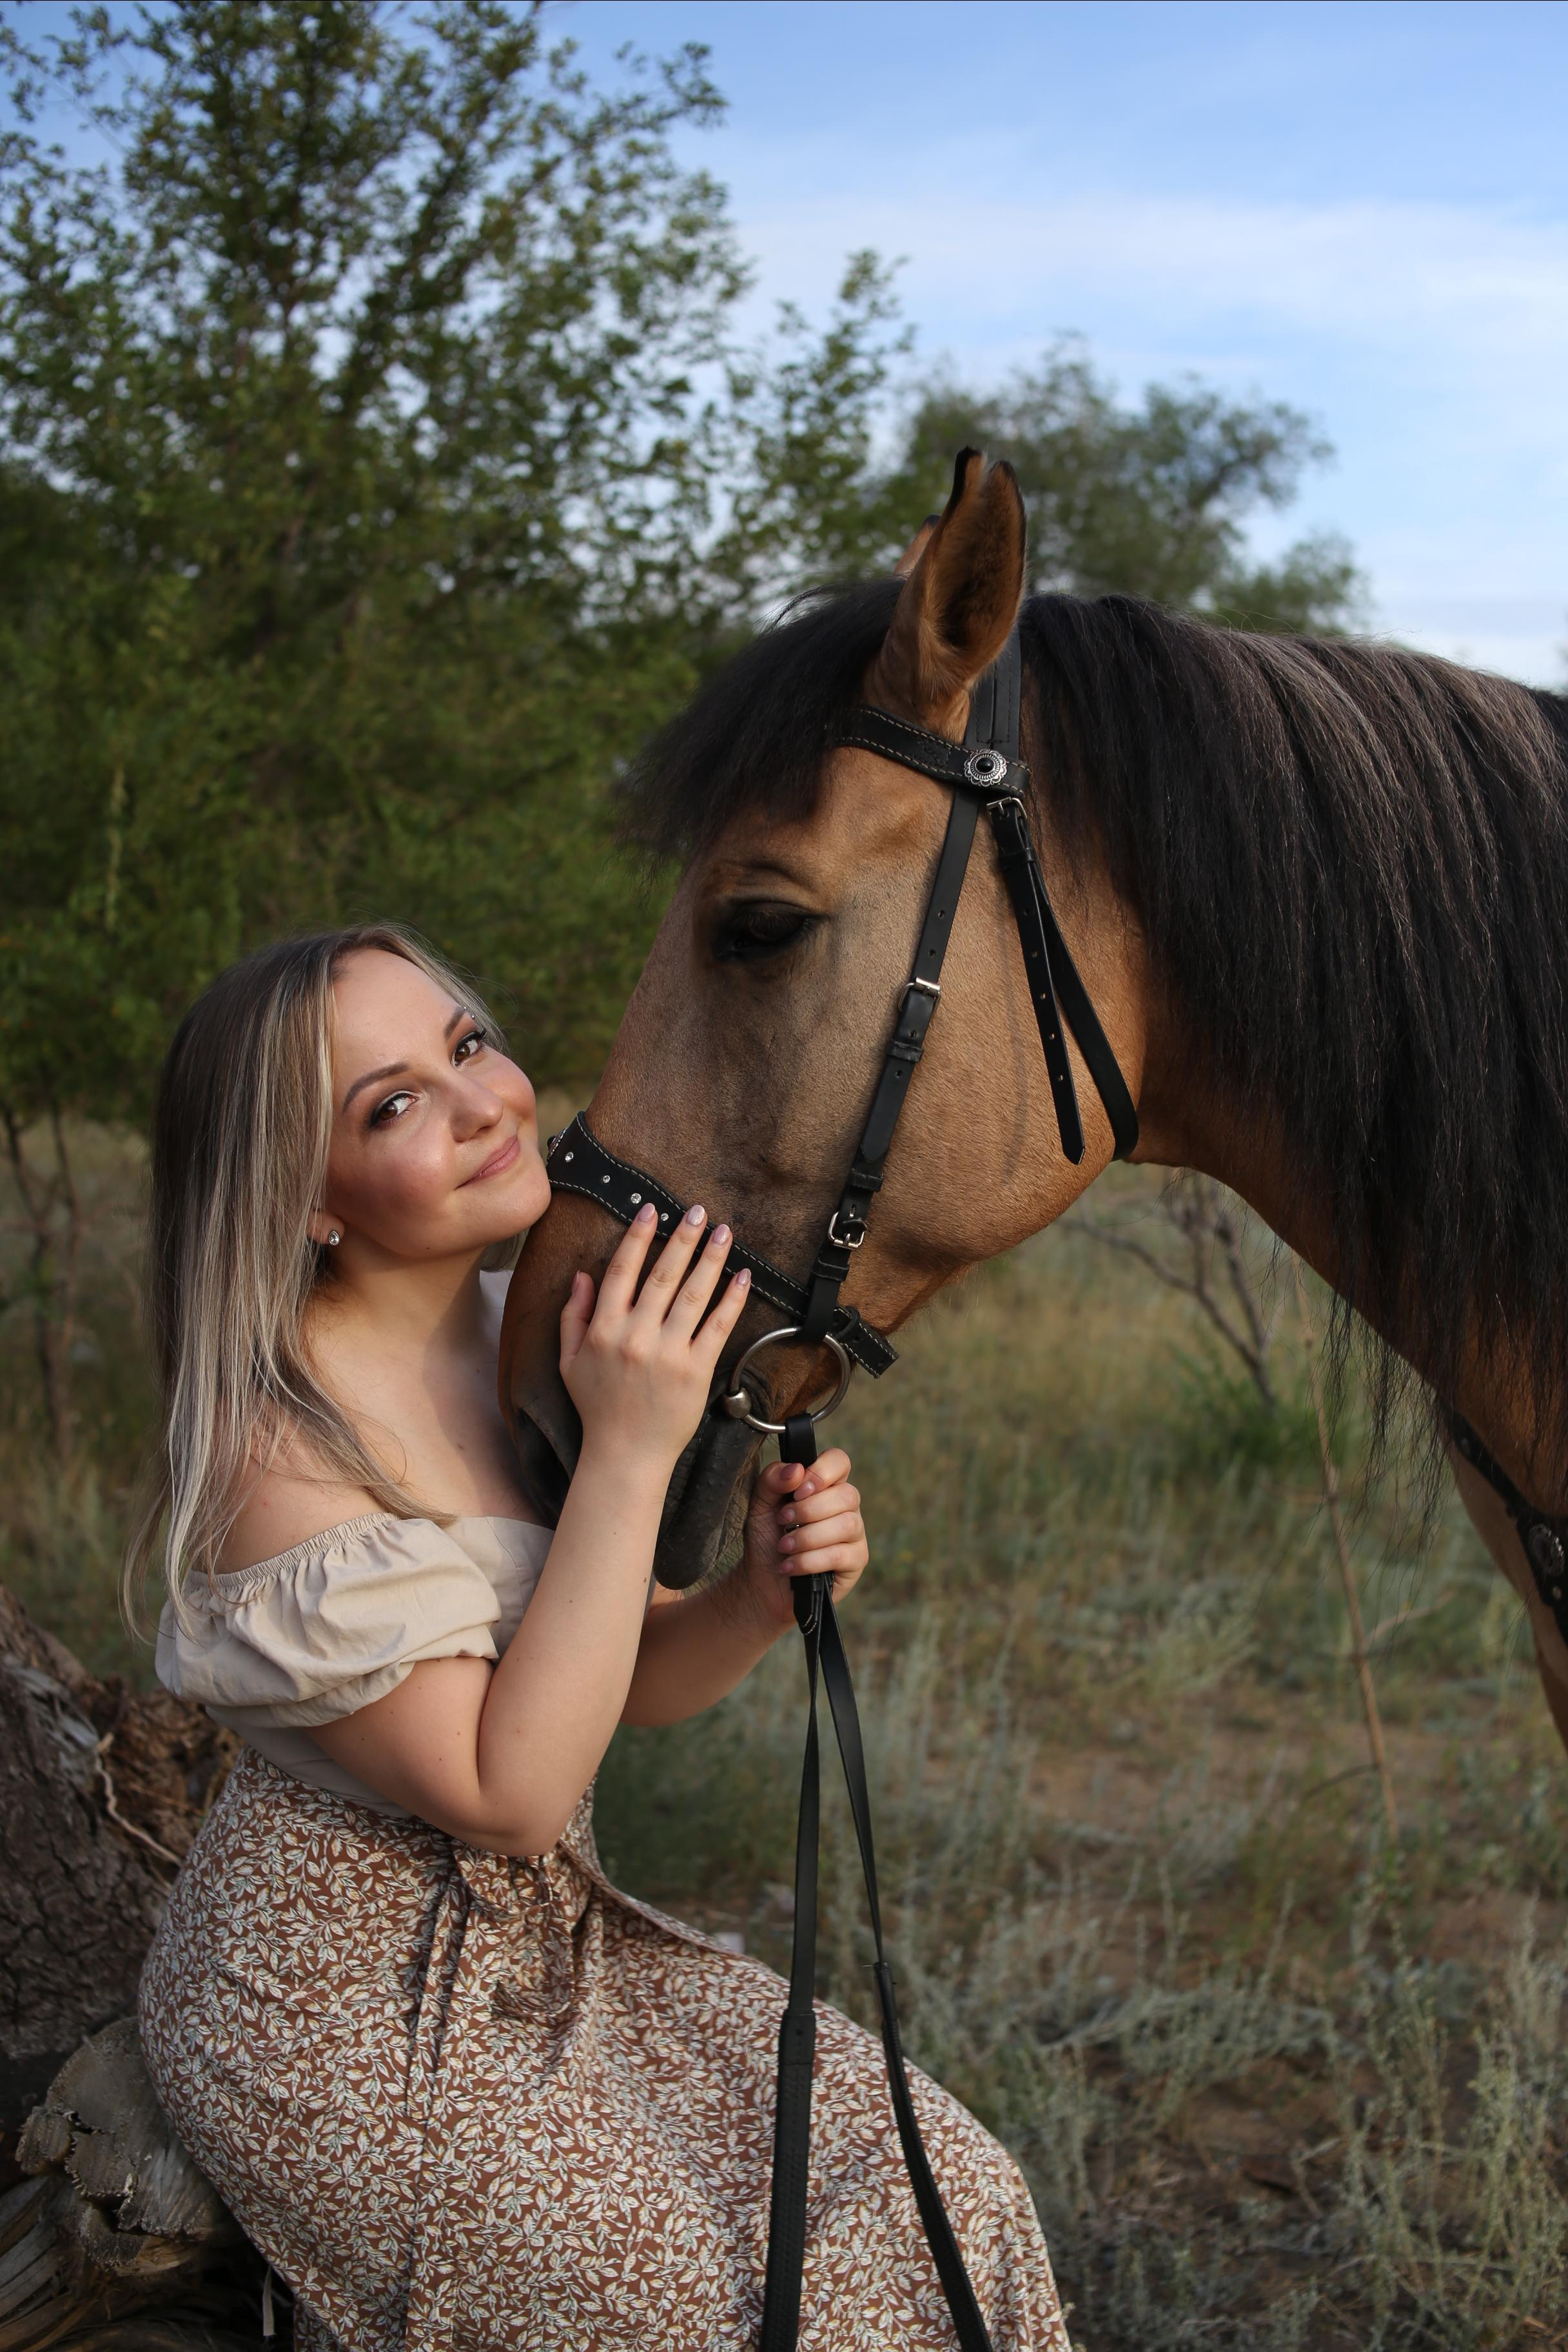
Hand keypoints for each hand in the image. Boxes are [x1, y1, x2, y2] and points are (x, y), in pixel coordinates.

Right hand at [559, 1204, 750, 1471]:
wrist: (625, 1454)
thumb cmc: (597, 1407)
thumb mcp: (570, 1361)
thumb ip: (573, 1316)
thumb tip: (582, 1274)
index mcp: (604, 1330)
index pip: (622, 1271)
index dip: (637, 1237)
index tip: (651, 1210)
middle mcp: (635, 1336)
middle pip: (663, 1274)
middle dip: (682, 1237)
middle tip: (697, 1210)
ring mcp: (667, 1353)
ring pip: (694, 1293)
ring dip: (711, 1258)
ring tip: (723, 1232)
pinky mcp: (696, 1370)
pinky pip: (718, 1326)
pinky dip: (733, 1298)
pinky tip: (743, 1276)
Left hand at [740, 1446, 868, 1631]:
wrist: (762, 1580)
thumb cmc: (766, 1537)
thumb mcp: (759, 1503)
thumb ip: (772, 1479)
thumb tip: (797, 1469)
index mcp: (826, 1484)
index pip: (839, 1461)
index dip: (821, 1472)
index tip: (797, 1490)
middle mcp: (846, 1506)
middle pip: (847, 1494)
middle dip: (808, 1510)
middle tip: (782, 1521)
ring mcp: (855, 1534)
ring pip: (846, 1525)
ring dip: (807, 1537)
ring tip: (784, 1546)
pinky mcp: (856, 1561)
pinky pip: (840, 1555)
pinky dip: (809, 1560)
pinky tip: (790, 1565)